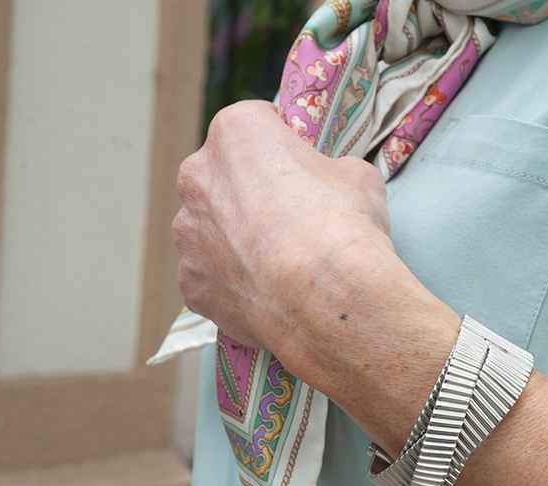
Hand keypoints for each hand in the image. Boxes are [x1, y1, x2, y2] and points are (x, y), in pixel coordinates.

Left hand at [171, 100, 459, 444]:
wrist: (328, 299)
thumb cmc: (344, 227)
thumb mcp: (359, 177)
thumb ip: (333, 171)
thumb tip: (333, 183)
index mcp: (236, 133)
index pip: (255, 126)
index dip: (281, 147)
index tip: (298, 168)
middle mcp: (199, 177)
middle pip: (223, 178)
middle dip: (249, 194)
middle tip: (288, 219)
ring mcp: (189, 233)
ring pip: (211, 230)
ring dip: (236, 240)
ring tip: (278, 263)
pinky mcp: (190, 282)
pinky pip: (210, 276)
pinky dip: (233, 283)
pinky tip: (267, 293)